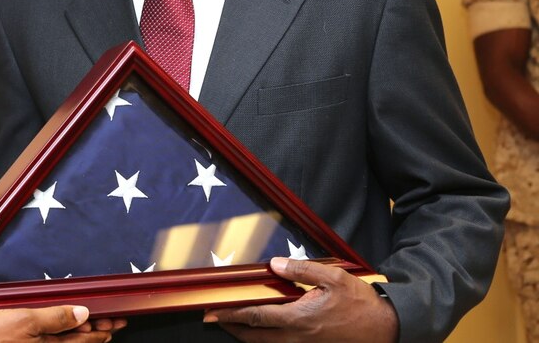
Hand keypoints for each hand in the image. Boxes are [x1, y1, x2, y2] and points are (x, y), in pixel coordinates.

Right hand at [0, 305, 123, 342]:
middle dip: (99, 334)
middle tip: (115, 326)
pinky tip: (61, 337)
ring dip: (84, 338)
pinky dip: (65, 341)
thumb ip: (56, 318)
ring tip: (97, 332)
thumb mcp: (26, 321)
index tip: (119, 321)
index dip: (104, 328)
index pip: (86, 337)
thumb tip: (83, 314)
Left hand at [203, 258, 397, 341]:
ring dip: (248, 336)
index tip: (213, 312)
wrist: (386, 329)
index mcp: (299, 318)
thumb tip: (274, 264)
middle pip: (255, 337)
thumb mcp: (333, 278)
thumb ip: (301, 270)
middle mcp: (298, 337)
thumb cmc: (361, 304)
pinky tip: (265, 331)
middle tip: (216, 320)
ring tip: (235, 325)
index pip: (256, 316)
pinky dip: (267, 340)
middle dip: (233, 328)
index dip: (232, 314)